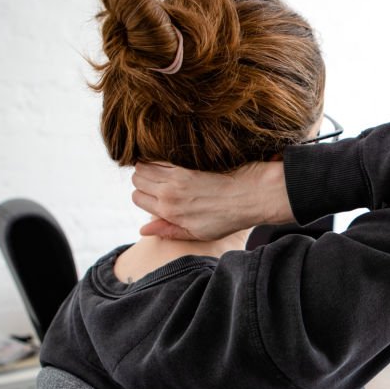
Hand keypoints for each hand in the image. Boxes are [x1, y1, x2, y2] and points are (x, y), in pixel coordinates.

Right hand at [132, 160, 294, 240]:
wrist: (252, 197)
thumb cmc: (228, 217)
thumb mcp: (198, 232)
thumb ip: (169, 230)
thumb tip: (143, 230)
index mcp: (170, 212)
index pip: (137, 198)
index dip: (143, 195)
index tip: (154, 193)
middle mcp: (169, 194)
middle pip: (137, 179)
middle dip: (143, 179)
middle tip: (157, 179)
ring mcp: (178, 177)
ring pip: (144, 165)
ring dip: (148, 165)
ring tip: (163, 169)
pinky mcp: (188, 163)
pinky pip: (161, 156)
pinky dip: (160, 156)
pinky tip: (172, 160)